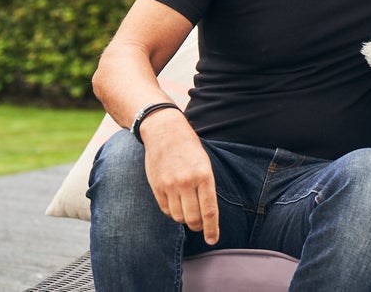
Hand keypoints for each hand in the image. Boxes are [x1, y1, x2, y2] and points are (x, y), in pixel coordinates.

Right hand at [141, 108, 219, 245]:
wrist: (165, 132)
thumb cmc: (189, 148)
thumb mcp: (204, 164)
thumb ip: (206, 187)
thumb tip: (208, 213)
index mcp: (204, 176)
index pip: (209, 210)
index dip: (211, 228)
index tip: (213, 239)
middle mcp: (187, 183)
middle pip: (193, 218)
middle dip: (197, 226)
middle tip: (200, 225)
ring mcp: (170, 186)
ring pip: (178, 217)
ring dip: (184, 218)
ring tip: (187, 209)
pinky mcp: (157, 187)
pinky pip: (165, 210)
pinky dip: (172, 211)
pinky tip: (175, 203)